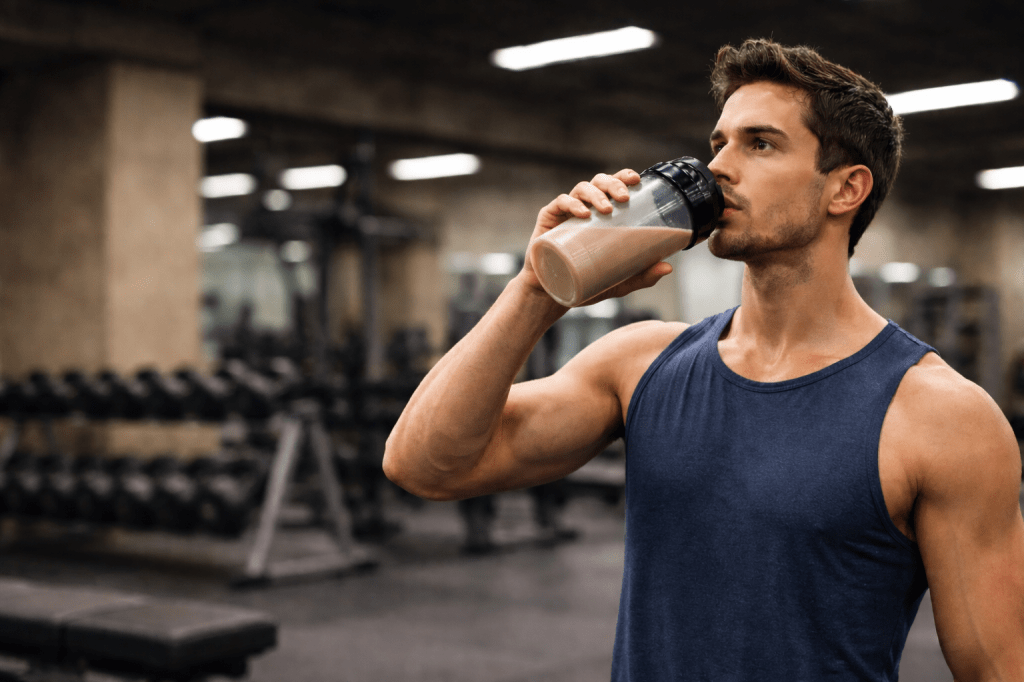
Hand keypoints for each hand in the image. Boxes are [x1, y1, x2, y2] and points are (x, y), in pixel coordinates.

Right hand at [519, 168, 673, 304]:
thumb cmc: (585, 283)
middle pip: (599, 182)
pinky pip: (559, 203)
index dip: (624, 176)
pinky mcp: (548, 220)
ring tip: (606, 209)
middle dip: (613, 184)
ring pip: (581, 188)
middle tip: (624, 198)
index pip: (613, 186)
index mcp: (601, 214)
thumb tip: (668, 268)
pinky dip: (571, 203)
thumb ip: (641, 275)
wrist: (552, 295)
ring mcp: (565, 213)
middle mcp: (584, 207)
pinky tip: (582, 213)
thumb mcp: (618, 282)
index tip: (637, 180)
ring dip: (596, 194)